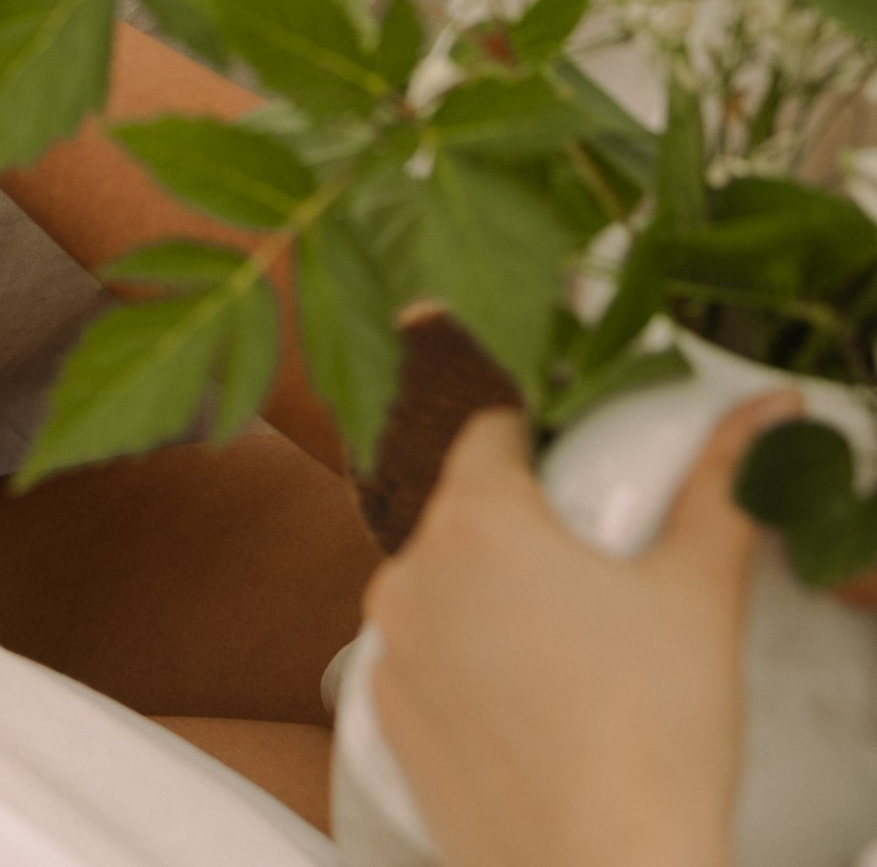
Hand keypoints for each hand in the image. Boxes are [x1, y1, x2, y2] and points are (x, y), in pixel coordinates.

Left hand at [365, 396, 791, 866]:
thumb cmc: (654, 742)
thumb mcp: (700, 595)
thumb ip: (724, 485)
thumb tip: (769, 410)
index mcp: (475, 519)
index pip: (491, 429)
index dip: (540, 439)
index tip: (584, 475)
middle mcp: (409, 572)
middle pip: (464, 512)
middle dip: (522, 528)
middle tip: (593, 574)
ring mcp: (387, 652)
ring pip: (440, 587)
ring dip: (488, 598)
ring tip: (566, 648)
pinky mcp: (384, 721)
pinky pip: (421, 659)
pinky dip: (463, 665)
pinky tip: (527, 700)